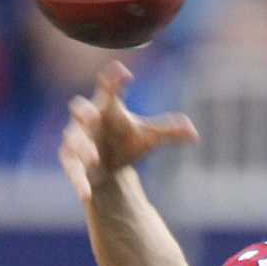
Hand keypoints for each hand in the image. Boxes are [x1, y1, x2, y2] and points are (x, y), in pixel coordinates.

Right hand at [58, 60, 198, 204]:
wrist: (108, 168)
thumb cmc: (125, 143)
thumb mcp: (147, 138)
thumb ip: (168, 132)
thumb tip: (194, 134)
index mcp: (107, 106)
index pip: (109, 89)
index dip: (113, 80)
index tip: (122, 72)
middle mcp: (88, 120)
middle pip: (80, 109)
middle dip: (84, 111)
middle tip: (93, 115)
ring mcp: (77, 140)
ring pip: (74, 140)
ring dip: (82, 148)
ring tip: (93, 158)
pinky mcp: (72, 162)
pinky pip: (72, 169)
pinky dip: (78, 180)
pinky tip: (85, 193)